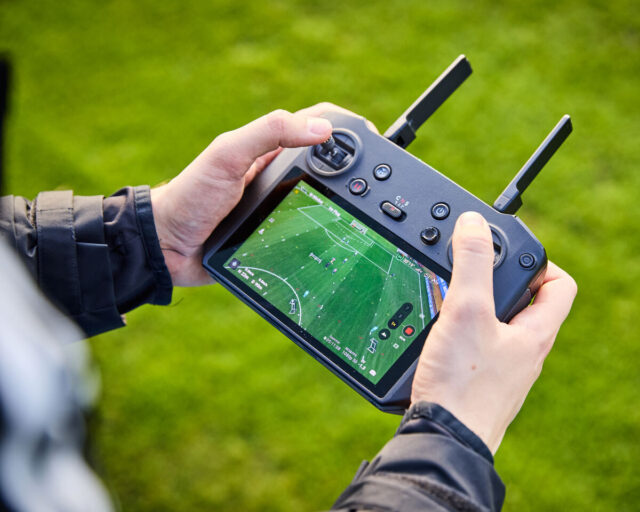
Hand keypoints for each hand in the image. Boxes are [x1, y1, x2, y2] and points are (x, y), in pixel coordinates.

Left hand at [151, 104, 352, 285]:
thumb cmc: (192, 195)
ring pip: (323, 202)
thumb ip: (269, 134)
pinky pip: (309, 233)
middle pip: (328, 167)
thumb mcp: (228, 155)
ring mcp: (279, 207)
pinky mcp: (276, 236)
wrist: (168, 248)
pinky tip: (340, 242)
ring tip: (366, 217)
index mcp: (269, 150)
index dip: (343, 126)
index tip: (369, 138)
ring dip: (343, 206)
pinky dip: (327, 234)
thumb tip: (323, 129)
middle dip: (353, 171)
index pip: (316, 127)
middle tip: (375, 186)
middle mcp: (278, 176)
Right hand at [411, 211, 576, 453]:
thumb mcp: (467, 311)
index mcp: (534, 333)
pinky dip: (458, 333)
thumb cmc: (463, 384)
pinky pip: (475, 347)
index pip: (558, 285)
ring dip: (472, 308)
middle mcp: (523, 352)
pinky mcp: (477, 382)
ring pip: (494, 326)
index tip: (505, 253)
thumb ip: (471, 264)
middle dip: (494, 281)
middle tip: (466, 273)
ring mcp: (501, 370)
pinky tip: (434, 336)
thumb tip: (473, 223)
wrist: (444, 439)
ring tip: (444, 301)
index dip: (538, 261)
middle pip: (522, 303)